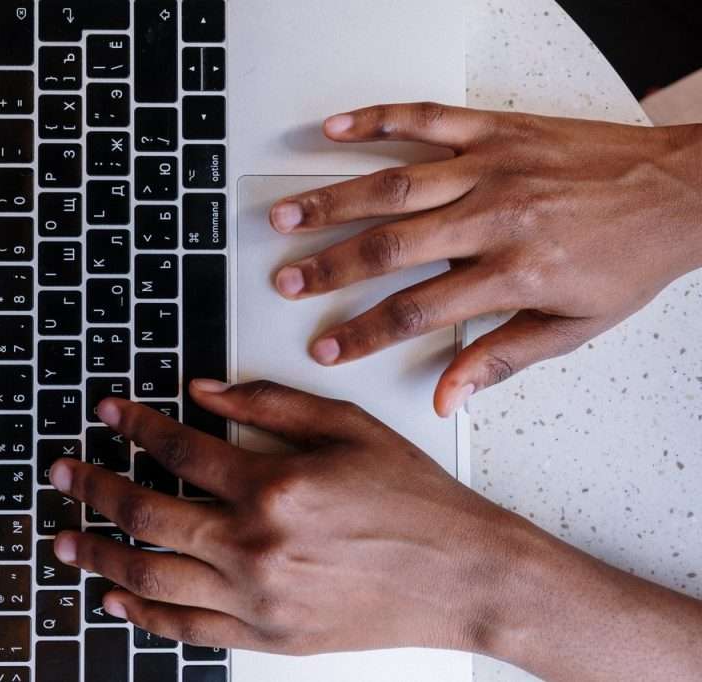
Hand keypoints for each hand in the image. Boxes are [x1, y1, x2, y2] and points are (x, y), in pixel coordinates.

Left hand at [50, 382, 701, 680]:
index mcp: (275, 485)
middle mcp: (257, 545)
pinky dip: (143, 612)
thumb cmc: (414, 500)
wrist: (462, 575)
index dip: (134, 426)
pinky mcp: (267, 636)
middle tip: (63, 474)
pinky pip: (186, 629)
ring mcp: (258, 598)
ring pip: (152, 576)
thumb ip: (268, 404)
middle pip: (147, 513)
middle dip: (93, 488)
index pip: (179, 449)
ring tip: (66, 539)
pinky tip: (117, 597)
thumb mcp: (347, 427)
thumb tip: (203, 391)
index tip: (108, 414)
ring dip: (99, 554)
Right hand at [268, 104, 701, 415]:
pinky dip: (376, 121)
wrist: (685, 189)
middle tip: (283, 280)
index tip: (325, 346)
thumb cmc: (631, 256)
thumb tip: (449, 396)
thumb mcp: (574, 327)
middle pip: (389, 246)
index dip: (362, 333)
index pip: (417, 311)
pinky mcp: (496, 130)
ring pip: (393, 185)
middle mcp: (494, 216)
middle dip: (327, 267)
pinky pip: (425, 119)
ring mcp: (491, 167)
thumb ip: (502, 358)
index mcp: (513, 271)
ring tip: (285, 215)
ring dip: (331, 200)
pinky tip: (336, 130)